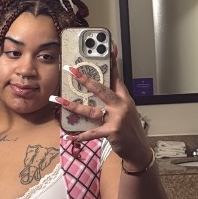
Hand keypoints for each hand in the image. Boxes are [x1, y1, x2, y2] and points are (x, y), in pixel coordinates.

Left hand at [54, 47, 151, 169]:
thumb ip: (114, 101)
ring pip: (91, 109)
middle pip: (101, 89)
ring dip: (73, 105)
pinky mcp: (111, 132)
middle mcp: (121, 105)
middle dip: (85, 79)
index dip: (112, 63)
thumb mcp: (126, 111)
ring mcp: (116, 118)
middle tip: (71, 70)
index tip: (108, 49)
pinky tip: (69, 136)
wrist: (138, 149)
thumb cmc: (130, 130)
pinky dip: (80, 136)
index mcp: (125, 98)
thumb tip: (98, 92)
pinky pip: (91, 132)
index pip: (117, 77)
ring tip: (59, 100)